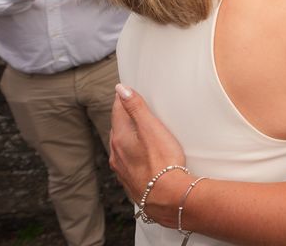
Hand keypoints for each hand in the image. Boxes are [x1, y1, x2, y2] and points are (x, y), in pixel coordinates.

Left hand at [109, 84, 187, 216]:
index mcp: (120, 137)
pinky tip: (142, 155)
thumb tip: (121, 89)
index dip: (123, 98)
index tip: (127, 90)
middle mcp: (117, 153)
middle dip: (125, 117)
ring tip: (139, 129)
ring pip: (121, 146)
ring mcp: (122, 169)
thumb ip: (136, 107)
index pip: (117, 110)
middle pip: (118, 128)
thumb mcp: (151, 128)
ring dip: (127, 136)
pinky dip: (132, 153)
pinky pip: (127, 161)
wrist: (168, 196)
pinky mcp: (130, 180)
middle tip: (135, 107)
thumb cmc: (163, 161)